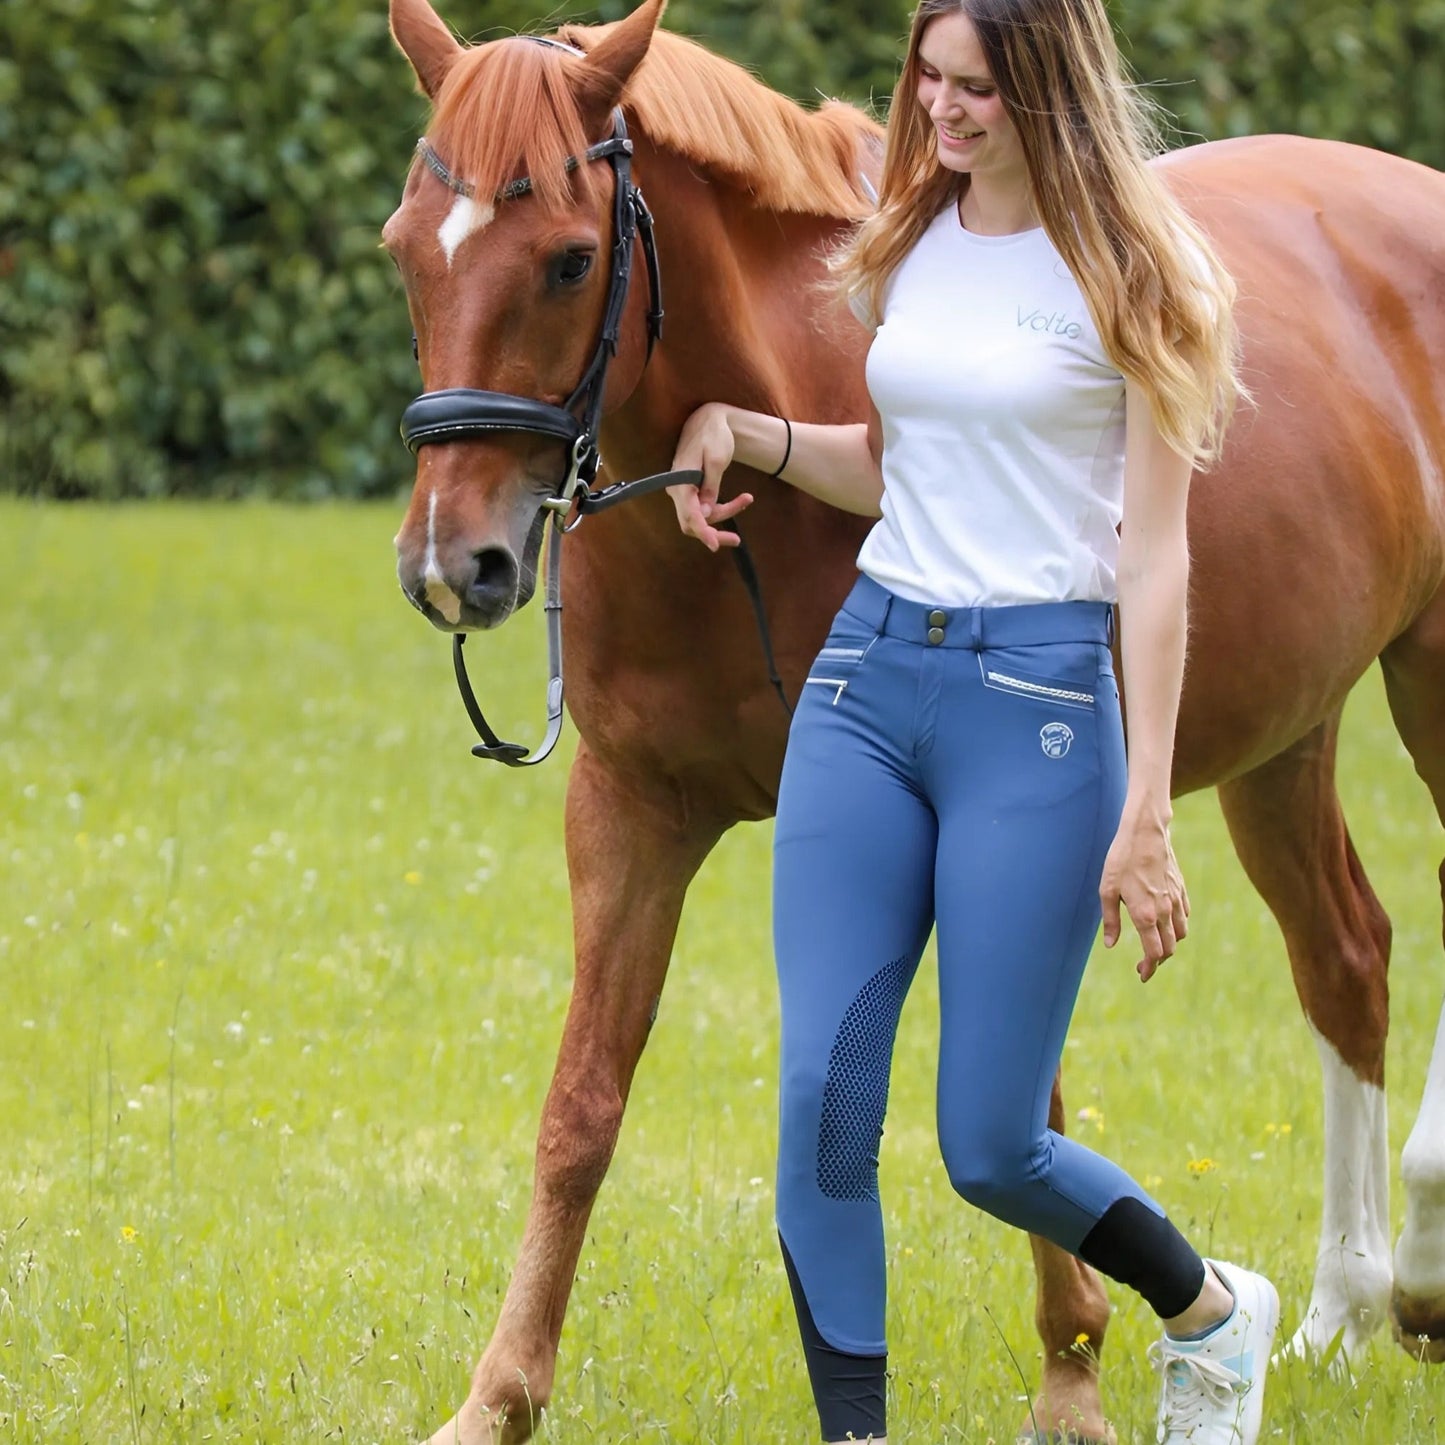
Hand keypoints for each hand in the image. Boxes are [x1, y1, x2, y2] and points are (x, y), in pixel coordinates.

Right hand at [667, 402, 753, 550]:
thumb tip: (704, 514)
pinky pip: (704, 508)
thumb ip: (710, 487)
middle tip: (737, 539)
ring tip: (747, 499)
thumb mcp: (717, 459)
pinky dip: (721, 507)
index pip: (689, 514)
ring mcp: (682, 492)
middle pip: (692, 523)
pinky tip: (744, 498)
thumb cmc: (714, 435)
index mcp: (681, 482)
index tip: (714, 545)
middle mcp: (677, 490)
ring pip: (701, 517)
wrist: (708, 419)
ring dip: (724, 514)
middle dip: (713, 532)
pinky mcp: (690, 492)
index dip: (702, 532)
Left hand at [1100, 810, 1189, 981]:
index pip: (1154, 953)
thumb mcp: (1107, 890)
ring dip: (1169, 945)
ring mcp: (1175, 900)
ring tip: (1155, 947)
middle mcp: (1164, 911)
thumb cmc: (1121, 860)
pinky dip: (1178, 927)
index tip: (1141, 975)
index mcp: (1145, 915)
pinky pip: (1184, 916)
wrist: (1145, 834)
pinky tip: (1166, 925)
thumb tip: (1110, 945)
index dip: (1149, 968)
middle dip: (1157, 962)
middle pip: (1169, 948)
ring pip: (1180, 934)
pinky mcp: (1180, 889)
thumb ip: (1110, 920)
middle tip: (1143, 965)